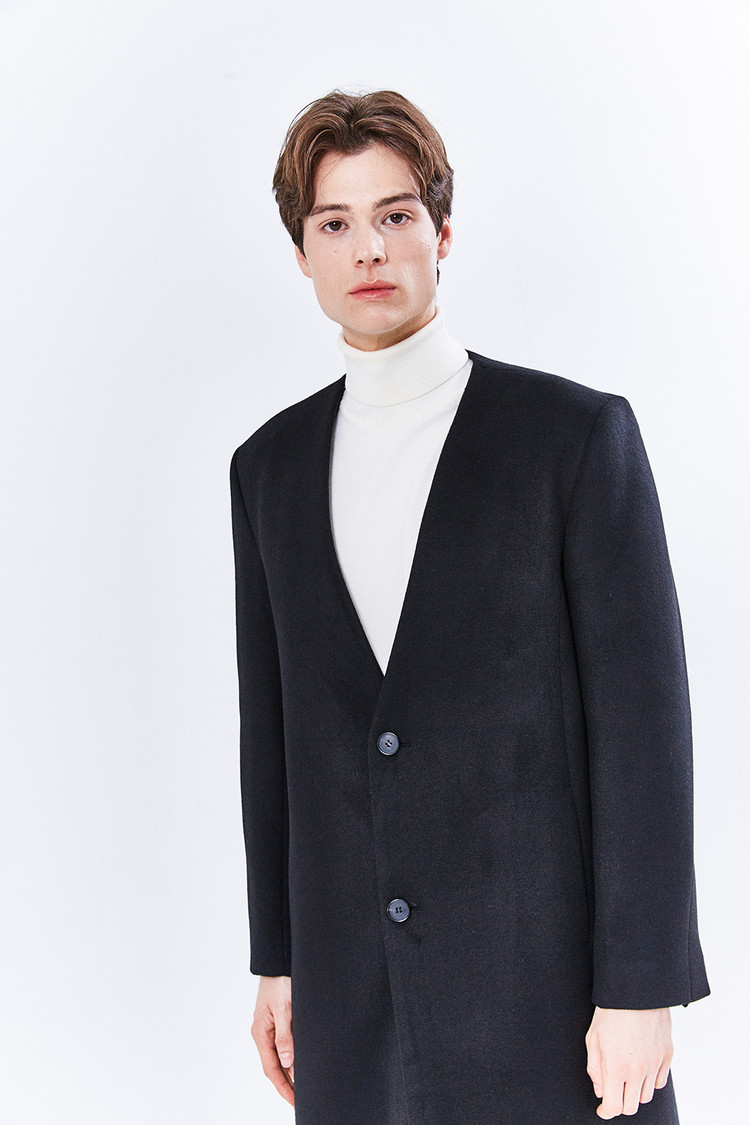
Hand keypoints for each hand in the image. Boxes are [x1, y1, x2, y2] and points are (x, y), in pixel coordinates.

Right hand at [251, 974, 293, 1106]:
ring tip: (302, 1089)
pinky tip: (298, 1064)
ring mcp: (267, 1028)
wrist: (278, 960)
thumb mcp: (285, 1008)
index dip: (284, 1087)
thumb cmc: (280, 980)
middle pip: (274, 1067)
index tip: (295, 1102)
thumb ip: (285, 1035)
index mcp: (261, 1033)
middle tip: (301, 1101)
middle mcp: (262, 1033)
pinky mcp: (275, 1021)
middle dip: (286, 1086)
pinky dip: (290, 1058)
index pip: (272, 1069)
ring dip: (289, 1073)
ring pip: (278, 1057)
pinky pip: (281, 1046)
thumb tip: (287, 1062)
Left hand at [585, 1006, 672, 1117]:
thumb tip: (600, 1090)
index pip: (614, 1107)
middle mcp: (638, 1070)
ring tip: (626, 1076)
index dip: (606, 1111)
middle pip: (631, 1107)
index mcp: (616, 1067)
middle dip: (620, 1104)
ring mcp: (655, 1064)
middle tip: (613, 1093)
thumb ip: (595, 1069)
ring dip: (635, 1092)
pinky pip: (659, 1081)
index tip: (602, 1108)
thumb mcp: (593, 1038)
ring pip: (646, 1096)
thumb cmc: (611, 1011)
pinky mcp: (667, 1055)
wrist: (636, 990)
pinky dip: (650, 1081)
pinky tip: (641, 1069)